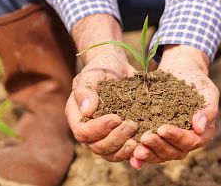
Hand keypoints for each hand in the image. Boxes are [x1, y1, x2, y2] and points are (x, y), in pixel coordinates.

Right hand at [65, 14, 138, 161]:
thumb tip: (87, 111)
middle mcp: (88, 128)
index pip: (82, 132)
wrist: (117, 66)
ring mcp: (104, 135)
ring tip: (139, 138)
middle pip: (97, 147)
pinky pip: (123, 151)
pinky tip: (144, 146)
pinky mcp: (120, 136)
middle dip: (115, 139)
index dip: (98, 129)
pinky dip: (134, 152)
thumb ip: (86, 90)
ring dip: (125, 149)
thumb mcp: (92, 73)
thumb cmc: (101, 67)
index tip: (116, 118)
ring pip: (110, 154)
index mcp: (76, 115)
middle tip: (132, 125)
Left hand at [130, 45, 218, 168]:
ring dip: (148, 153)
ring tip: (136, 149)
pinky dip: (139, 155)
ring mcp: (168, 141)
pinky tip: (130, 154)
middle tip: (145, 138)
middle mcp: (185, 142)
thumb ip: (207, 110)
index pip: (190, 141)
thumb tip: (199, 129)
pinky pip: (148, 149)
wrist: (180, 72)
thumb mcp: (207, 92)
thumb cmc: (197, 82)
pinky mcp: (154, 137)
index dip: (176, 137)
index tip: (163, 129)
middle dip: (159, 146)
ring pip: (159, 154)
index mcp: (201, 134)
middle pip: (173, 152)